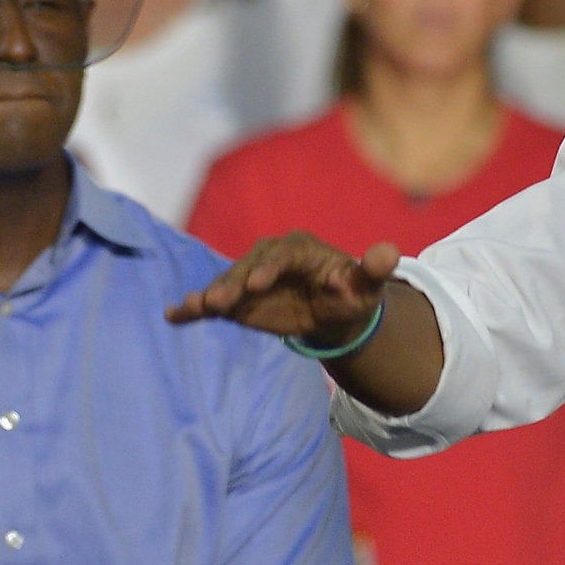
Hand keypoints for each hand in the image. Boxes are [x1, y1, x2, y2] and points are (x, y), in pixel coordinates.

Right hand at [167, 232, 397, 351]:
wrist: (334, 310)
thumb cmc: (352, 293)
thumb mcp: (366, 285)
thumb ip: (374, 270)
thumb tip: (391, 253)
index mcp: (300, 249)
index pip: (282, 255)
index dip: (269, 268)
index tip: (258, 285)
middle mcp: (269, 258)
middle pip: (248, 267)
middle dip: (234, 283)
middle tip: (219, 302)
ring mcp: (249, 278)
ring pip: (228, 284)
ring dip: (211, 295)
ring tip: (196, 307)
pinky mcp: (238, 299)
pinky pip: (213, 302)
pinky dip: (193, 308)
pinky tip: (173, 316)